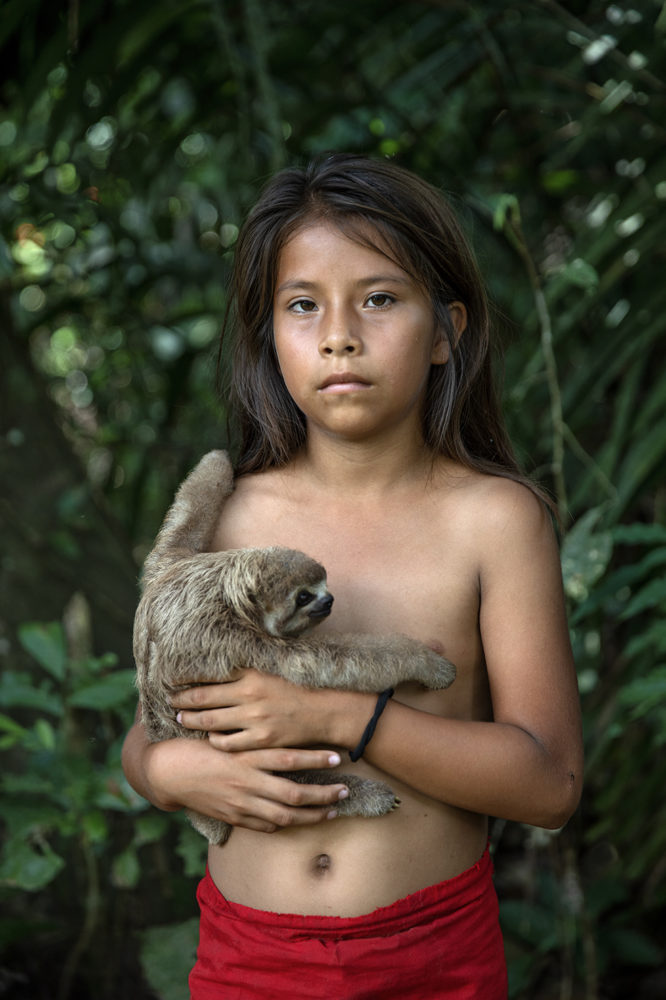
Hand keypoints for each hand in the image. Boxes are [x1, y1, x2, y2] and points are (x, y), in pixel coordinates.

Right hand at [142, 735, 349, 833]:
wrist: (164, 772)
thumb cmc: (194, 743)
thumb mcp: (222, 730)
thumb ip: (249, 729)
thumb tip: (275, 716)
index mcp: (244, 756)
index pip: (287, 758)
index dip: (314, 759)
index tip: (337, 756)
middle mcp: (245, 782)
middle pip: (293, 793)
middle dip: (323, 794)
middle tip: (346, 790)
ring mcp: (239, 803)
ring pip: (283, 816)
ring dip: (311, 815)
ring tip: (332, 811)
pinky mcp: (233, 816)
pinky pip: (264, 826)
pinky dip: (285, 824)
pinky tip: (299, 821)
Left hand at [171, 669, 349, 750]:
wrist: (326, 710)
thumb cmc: (299, 687)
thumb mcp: (272, 669)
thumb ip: (247, 668)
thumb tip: (221, 663)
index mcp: (251, 674)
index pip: (209, 677)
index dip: (187, 681)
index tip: (174, 682)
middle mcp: (250, 695)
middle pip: (204, 700)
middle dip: (183, 702)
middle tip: (170, 702)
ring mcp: (254, 719)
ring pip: (211, 723)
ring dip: (193, 721)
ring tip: (182, 720)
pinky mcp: (261, 740)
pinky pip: (228, 743)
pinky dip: (215, 741)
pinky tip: (210, 738)